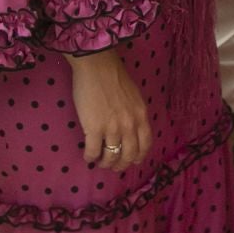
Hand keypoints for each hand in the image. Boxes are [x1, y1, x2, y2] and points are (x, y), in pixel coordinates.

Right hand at [67, 51, 151, 172]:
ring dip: (105, 163)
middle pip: (129, 155)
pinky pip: (93, 151)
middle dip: (121, 165)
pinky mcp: (94, 128)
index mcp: (141, 116)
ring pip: (110, 156)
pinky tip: (88, 157)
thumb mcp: (135, 96)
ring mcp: (112, 128)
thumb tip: (131, 130)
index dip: (139, 157)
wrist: (97, 66)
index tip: (132, 161)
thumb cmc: (114, 77)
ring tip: (100, 162)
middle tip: (114, 166)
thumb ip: (135, 114)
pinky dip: (90, 157)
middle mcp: (129, 125)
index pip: (145, 145)